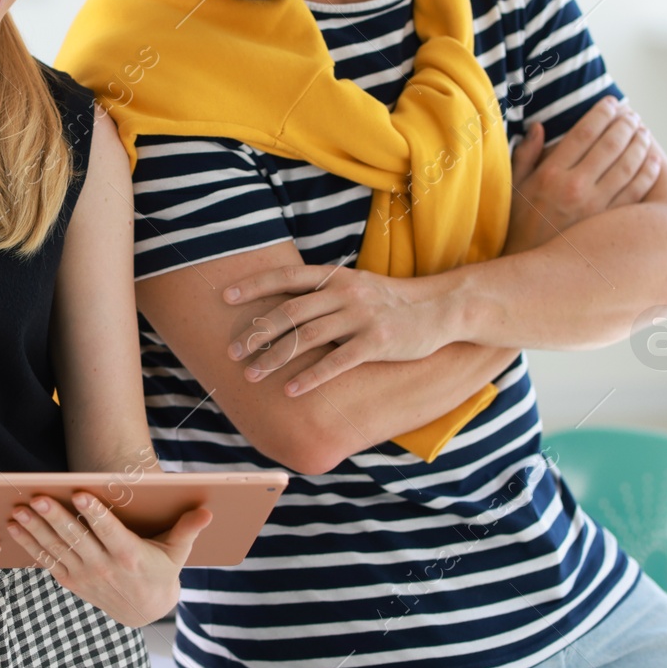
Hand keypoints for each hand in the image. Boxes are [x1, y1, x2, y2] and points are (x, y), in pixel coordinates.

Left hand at [5, 491, 211, 627]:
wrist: (145, 611)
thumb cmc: (161, 571)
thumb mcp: (178, 553)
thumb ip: (188, 530)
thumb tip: (206, 511)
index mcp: (130, 556)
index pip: (110, 532)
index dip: (95, 513)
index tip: (80, 494)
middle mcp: (104, 567)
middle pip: (76, 539)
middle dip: (54, 518)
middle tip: (36, 498)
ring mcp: (85, 576)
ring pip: (56, 549)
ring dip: (35, 530)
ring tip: (18, 510)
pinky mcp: (71, 581)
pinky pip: (47, 561)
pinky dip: (29, 544)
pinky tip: (14, 526)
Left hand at [221, 264, 457, 395]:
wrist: (440, 308)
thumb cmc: (390, 301)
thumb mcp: (356, 286)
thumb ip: (323, 293)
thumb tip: (283, 305)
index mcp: (336, 277)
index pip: (287, 277)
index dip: (254, 285)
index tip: (225, 297)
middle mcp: (344, 293)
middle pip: (289, 311)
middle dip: (256, 332)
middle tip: (232, 352)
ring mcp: (361, 317)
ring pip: (307, 336)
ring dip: (274, 357)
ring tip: (251, 375)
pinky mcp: (377, 342)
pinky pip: (336, 361)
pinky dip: (310, 376)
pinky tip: (290, 390)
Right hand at [505, 96, 659, 253]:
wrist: (528, 271)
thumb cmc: (517, 227)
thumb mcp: (513, 187)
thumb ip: (526, 155)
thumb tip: (539, 127)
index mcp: (550, 174)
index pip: (584, 132)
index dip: (602, 113)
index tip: (612, 103)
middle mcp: (575, 187)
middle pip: (611, 144)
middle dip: (625, 123)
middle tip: (632, 115)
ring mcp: (596, 206)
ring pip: (629, 165)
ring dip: (640, 143)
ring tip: (643, 132)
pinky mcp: (610, 224)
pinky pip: (637, 191)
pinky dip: (648, 172)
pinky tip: (652, 160)